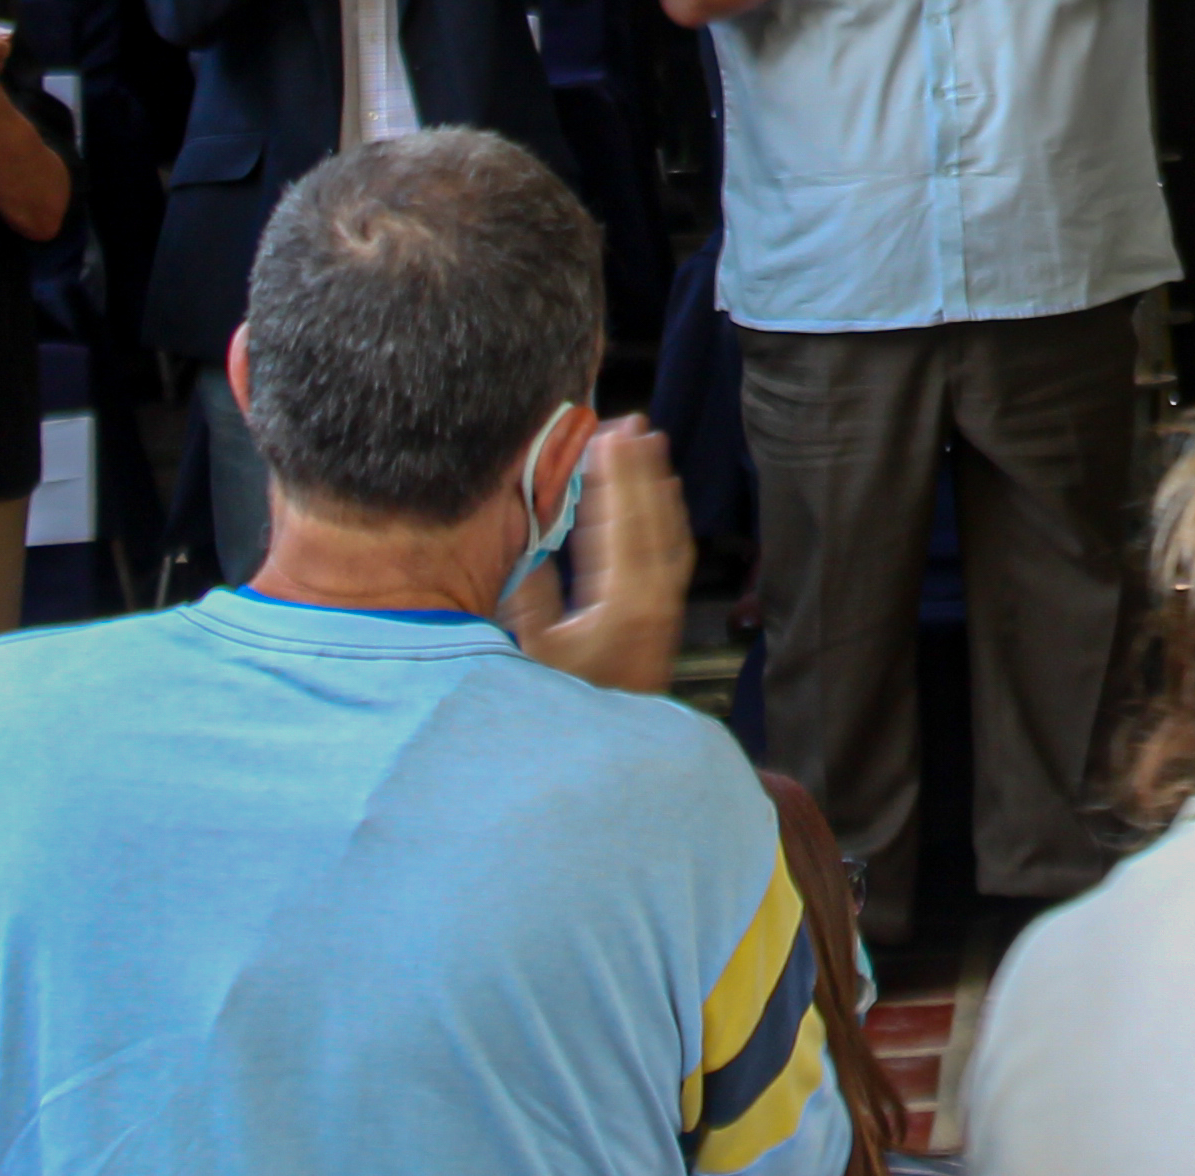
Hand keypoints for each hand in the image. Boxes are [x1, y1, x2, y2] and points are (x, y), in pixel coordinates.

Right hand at [526, 416, 693, 695]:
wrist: (606, 770)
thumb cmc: (561, 713)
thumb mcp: (528, 655)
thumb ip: (528, 595)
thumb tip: (524, 539)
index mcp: (621, 605)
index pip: (620, 523)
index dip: (614, 476)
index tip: (606, 435)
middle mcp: (652, 604)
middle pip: (652, 521)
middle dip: (640, 470)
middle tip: (633, 423)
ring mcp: (662, 614)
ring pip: (668, 537)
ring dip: (657, 490)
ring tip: (649, 447)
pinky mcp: (661, 625)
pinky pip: (671, 558)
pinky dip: (664, 522)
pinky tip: (658, 505)